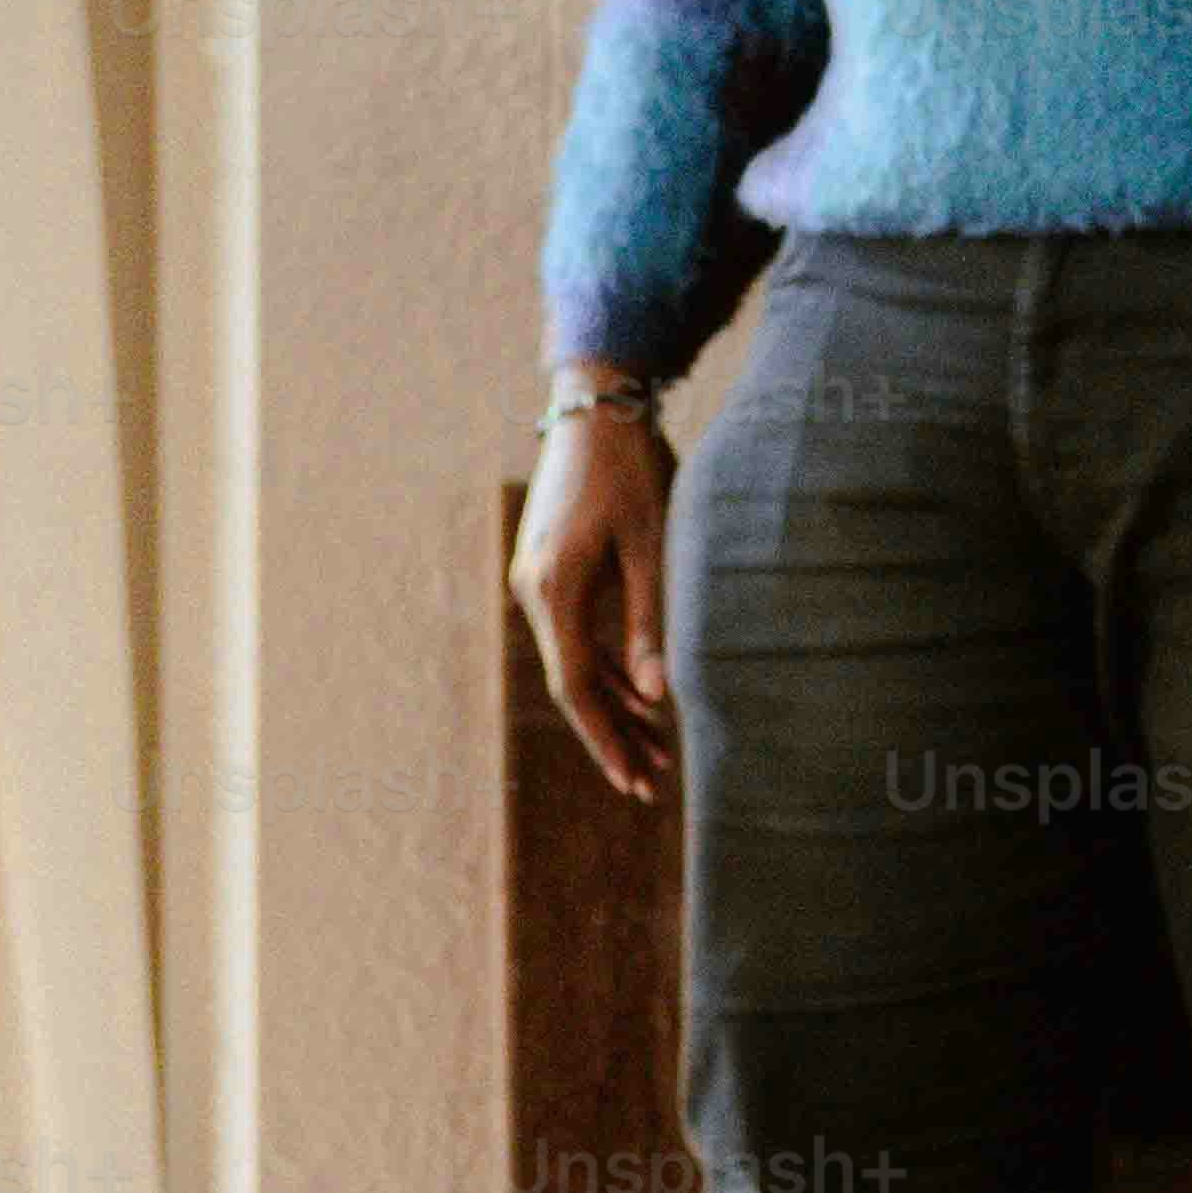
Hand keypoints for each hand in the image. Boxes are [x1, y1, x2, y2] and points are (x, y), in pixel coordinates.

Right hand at [513, 401, 676, 801]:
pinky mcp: (550, 571)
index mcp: (554, 589)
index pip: (575, 686)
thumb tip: (657, 698)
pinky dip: (607, 668)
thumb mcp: (652, 546)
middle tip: (648, 785)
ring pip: (573, 663)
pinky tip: (640, 700)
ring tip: (657, 751)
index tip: (632, 780)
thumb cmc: (631, 470)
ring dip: (613, 706)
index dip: (605, 738)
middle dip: (611, 736)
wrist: (595, 407)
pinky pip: (575, 636)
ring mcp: (537, 582)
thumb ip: (649, 623)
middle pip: (571, 684)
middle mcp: (534, 592)